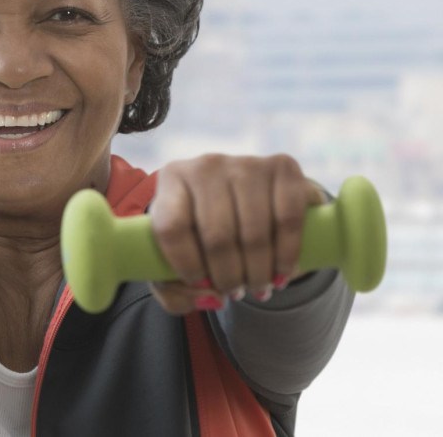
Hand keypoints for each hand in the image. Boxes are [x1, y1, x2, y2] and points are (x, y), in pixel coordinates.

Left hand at [147, 154, 323, 313]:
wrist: (249, 198)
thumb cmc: (201, 234)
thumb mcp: (175, 259)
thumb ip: (174, 290)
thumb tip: (209, 297)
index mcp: (171, 180)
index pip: (171, 227)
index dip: (186, 264)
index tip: (199, 284)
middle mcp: (205, 165)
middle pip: (217, 236)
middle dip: (228, 277)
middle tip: (235, 293)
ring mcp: (246, 163)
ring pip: (254, 233)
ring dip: (258, 272)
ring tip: (257, 288)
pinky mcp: (283, 167)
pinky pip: (288, 219)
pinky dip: (287, 255)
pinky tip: (282, 273)